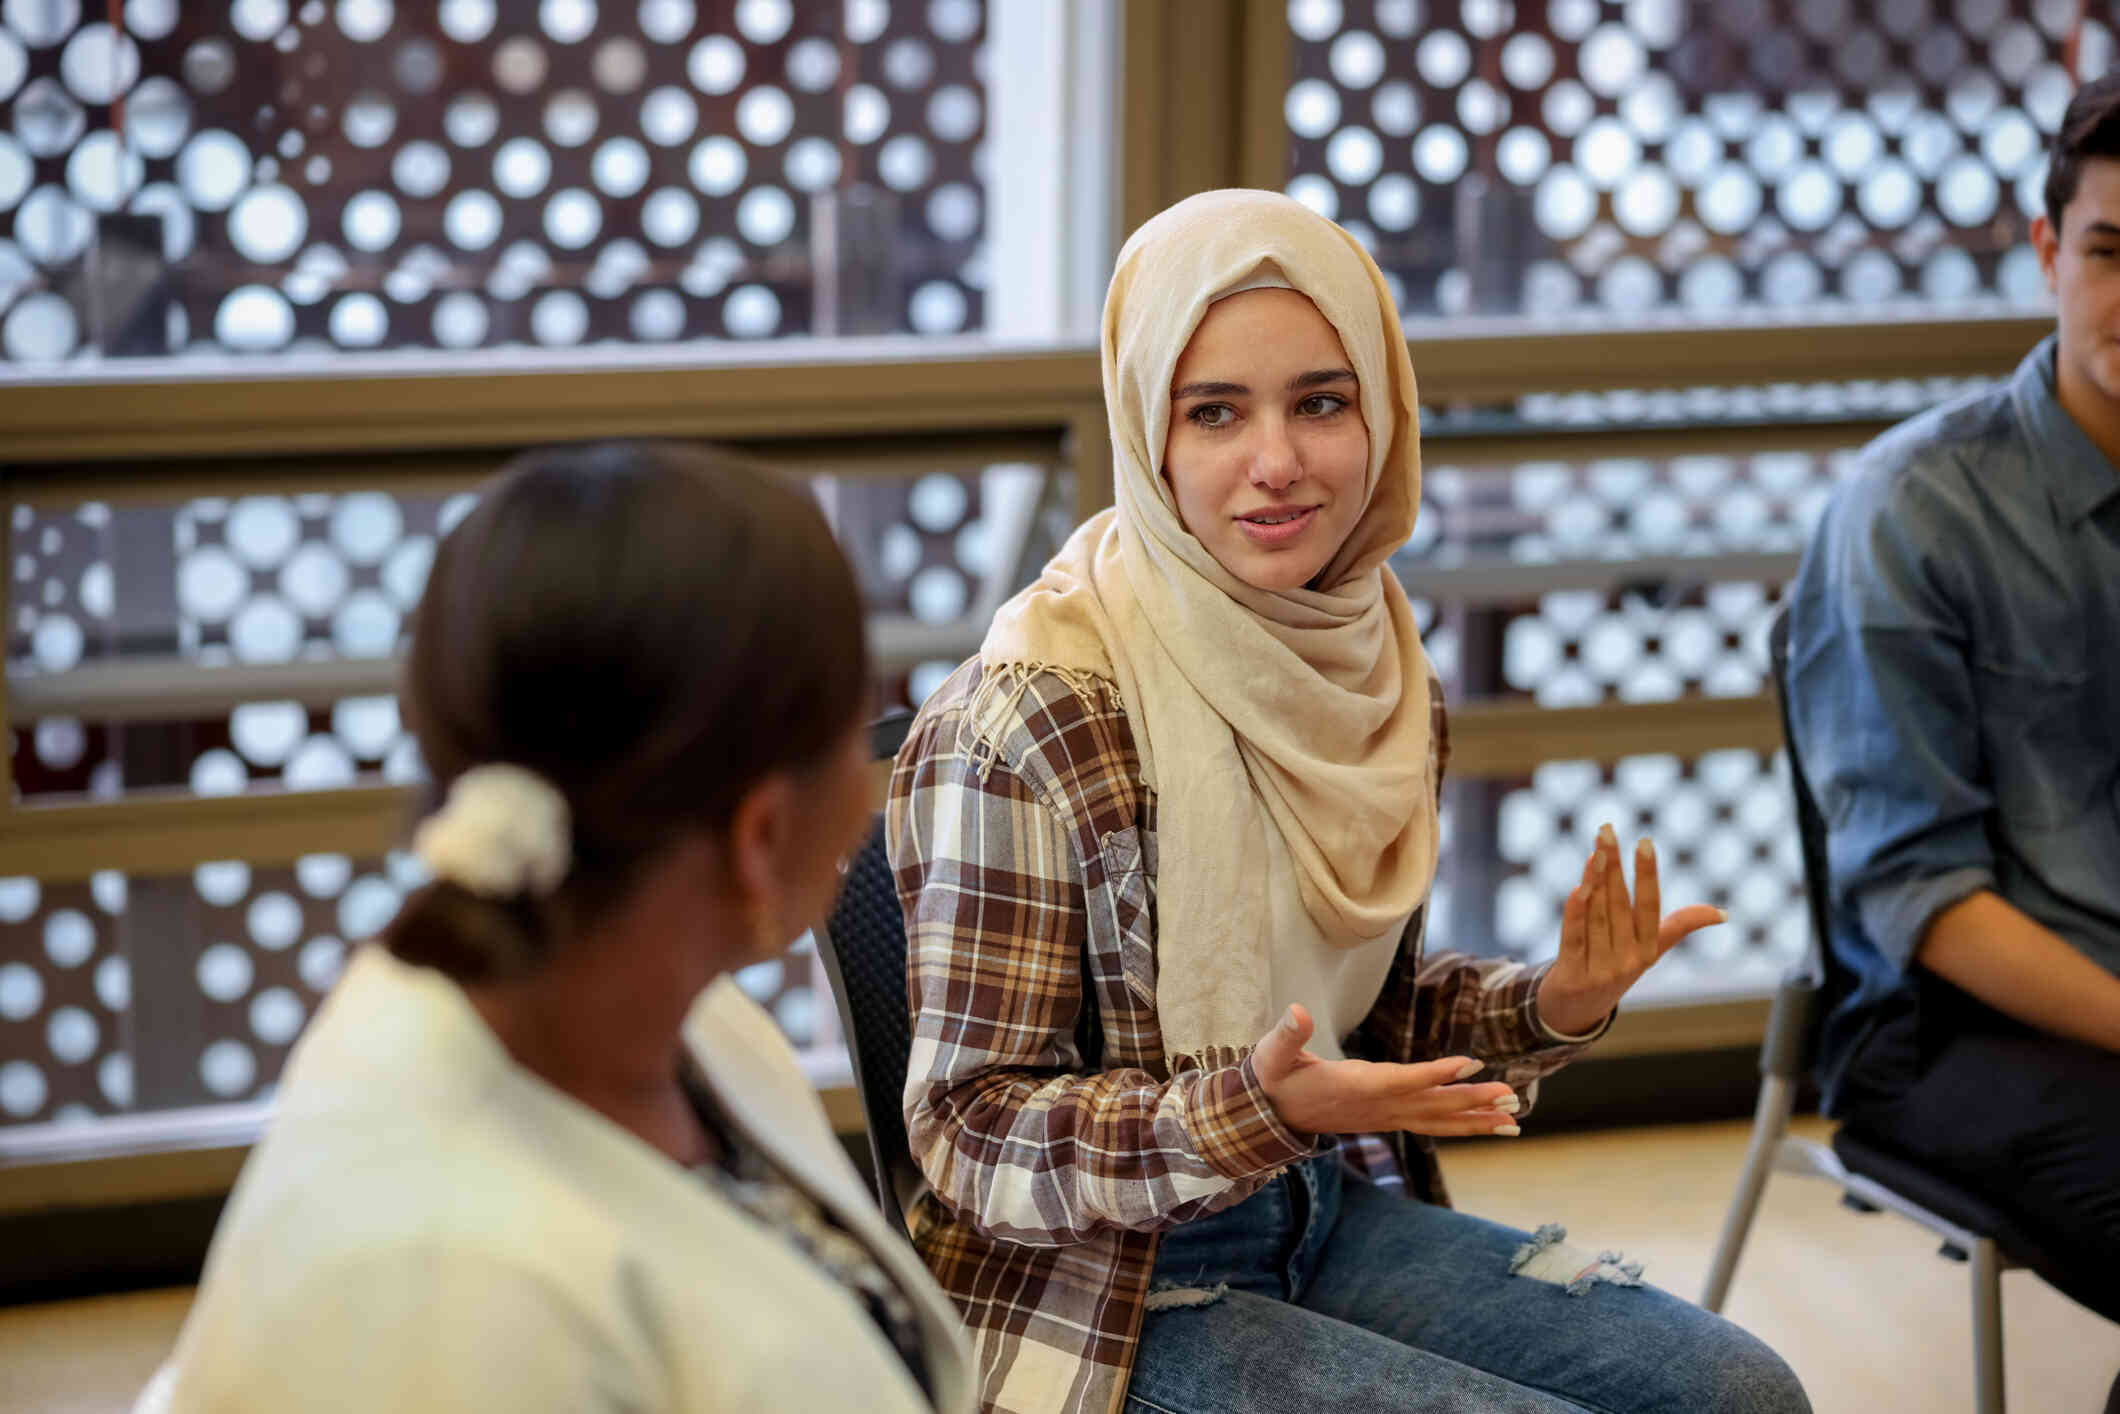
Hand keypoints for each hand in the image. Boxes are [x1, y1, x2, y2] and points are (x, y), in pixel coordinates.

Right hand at [1253, 1004, 1522, 1138]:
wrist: (1272, 1117)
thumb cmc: (1274, 1080)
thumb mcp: (1272, 1055)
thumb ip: (1287, 1035)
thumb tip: (1296, 1012)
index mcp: (1356, 1088)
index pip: (1402, 1080)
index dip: (1436, 1074)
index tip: (1470, 1065)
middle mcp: (1378, 1107)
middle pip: (1432, 1107)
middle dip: (1472, 1102)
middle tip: (1511, 1099)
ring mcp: (1385, 1116)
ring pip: (1437, 1121)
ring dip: (1476, 1119)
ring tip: (1513, 1120)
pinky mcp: (1388, 1117)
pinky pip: (1431, 1124)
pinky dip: (1461, 1123)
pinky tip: (1486, 1121)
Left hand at [1537, 824, 1725, 1036]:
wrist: (1578, 1009)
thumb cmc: (1616, 968)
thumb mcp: (1651, 950)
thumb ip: (1679, 926)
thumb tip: (1723, 914)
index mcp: (1648, 949)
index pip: (1650, 906)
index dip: (1647, 875)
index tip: (1645, 841)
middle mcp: (1627, 959)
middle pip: (1619, 905)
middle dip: (1614, 866)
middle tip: (1606, 829)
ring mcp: (1599, 968)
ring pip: (1597, 917)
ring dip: (1595, 881)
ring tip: (1595, 850)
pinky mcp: (1572, 974)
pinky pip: (1574, 938)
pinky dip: (1575, 914)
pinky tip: (1578, 888)